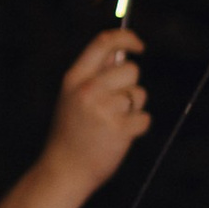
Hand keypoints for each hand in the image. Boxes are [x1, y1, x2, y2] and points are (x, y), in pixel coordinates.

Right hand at [40, 32, 149, 198]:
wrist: (64, 170)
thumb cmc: (72, 132)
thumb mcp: (73, 97)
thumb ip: (95, 75)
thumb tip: (123, 53)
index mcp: (74, 78)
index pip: (104, 43)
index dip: (126, 38)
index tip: (139, 46)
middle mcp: (88, 90)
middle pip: (130, 69)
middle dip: (130, 85)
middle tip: (115, 105)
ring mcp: (104, 109)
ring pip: (139, 94)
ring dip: (132, 109)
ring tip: (111, 124)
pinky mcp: (120, 129)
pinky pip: (144, 118)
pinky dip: (137, 128)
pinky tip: (118, 137)